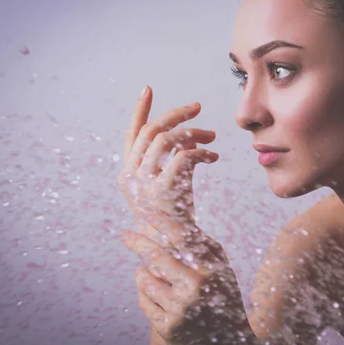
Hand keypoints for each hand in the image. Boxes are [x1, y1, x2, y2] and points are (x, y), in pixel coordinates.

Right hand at [118, 86, 251, 344]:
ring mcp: (144, 186)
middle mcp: (130, 178)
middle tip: (199, 107)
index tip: (148, 89)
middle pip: (150, 131)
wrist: (180, 255)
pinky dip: (200, 152)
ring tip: (211, 137)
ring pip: (166, 140)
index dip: (139, 111)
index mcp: (129, 175)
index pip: (131, 135)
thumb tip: (187, 139)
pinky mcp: (163, 193)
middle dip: (176, 115)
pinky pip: (182, 156)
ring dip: (192, 132)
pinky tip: (214, 157)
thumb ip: (173, 162)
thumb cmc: (179, 222)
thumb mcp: (172, 188)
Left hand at [120, 216, 252, 344]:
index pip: (182, 238)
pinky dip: (147, 295)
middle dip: (137, 242)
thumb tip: (173, 223)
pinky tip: (164, 300)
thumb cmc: (221, 297)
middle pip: (156, 256)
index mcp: (211, 269)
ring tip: (162, 281)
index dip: (162, 221)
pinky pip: (143, 300)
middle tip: (124, 235)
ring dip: (145, 274)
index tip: (146, 211)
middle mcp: (196, 287)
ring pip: (145, 279)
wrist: (228, 344)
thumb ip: (202, 247)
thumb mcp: (221, 269)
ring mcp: (180, 308)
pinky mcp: (168, 326)